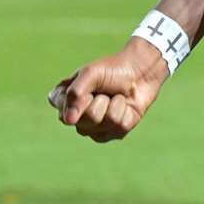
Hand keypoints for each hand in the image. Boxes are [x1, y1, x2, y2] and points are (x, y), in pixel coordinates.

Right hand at [47, 39, 167, 143]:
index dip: (80, 98)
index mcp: (65, 102)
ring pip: (102, 123)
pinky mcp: (114, 133)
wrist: (141, 71)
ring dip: (114, 104)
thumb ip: (75, 93)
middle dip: (100, 100)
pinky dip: (126, 110)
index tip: (89, 84)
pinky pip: (119, 126)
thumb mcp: (90, 73)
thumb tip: (68, 120)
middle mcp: (77, 119)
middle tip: (105, 91)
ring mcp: (95, 129)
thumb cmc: (113, 70)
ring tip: (116, 97)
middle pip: (85, 119)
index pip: (63, 111)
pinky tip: (126, 105)